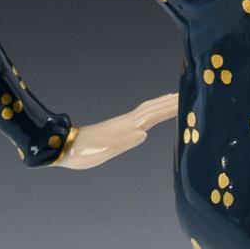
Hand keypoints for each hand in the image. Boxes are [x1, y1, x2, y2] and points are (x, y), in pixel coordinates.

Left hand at [53, 92, 177, 170]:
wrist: (63, 148)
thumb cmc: (83, 152)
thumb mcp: (104, 150)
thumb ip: (124, 141)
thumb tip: (144, 132)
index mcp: (126, 126)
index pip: (154, 114)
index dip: (170, 108)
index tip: (185, 101)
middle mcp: (125, 122)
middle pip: (152, 108)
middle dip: (169, 102)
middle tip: (187, 95)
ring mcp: (121, 125)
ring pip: (146, 111)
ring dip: (160, 105)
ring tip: (174, 101)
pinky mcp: (116, 130)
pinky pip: (139, 118)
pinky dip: (150, 114)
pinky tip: (150, 118)